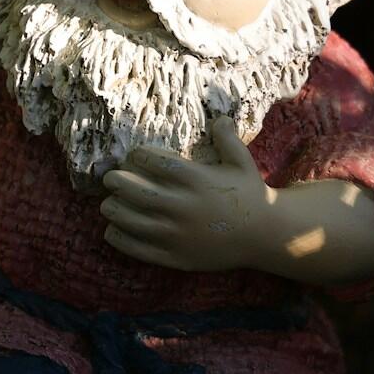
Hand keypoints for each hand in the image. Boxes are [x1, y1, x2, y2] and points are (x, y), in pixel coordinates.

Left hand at [99, 117, 278, 271]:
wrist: (265, 235)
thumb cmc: (251, 195)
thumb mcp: (243, 163)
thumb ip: (228, 139)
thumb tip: (219, 117)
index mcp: (198, 180)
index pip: (157, 163)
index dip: (139, 156)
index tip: (134, 155)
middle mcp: (184, 206)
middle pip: (138, 191)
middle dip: (118, 182)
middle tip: (110, 178)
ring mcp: (178, 234)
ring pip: (133, 221)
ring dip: (114, 210)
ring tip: (108, 204)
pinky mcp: (176, 256)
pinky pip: (140, 248)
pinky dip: (121, 239)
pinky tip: (113, 230)